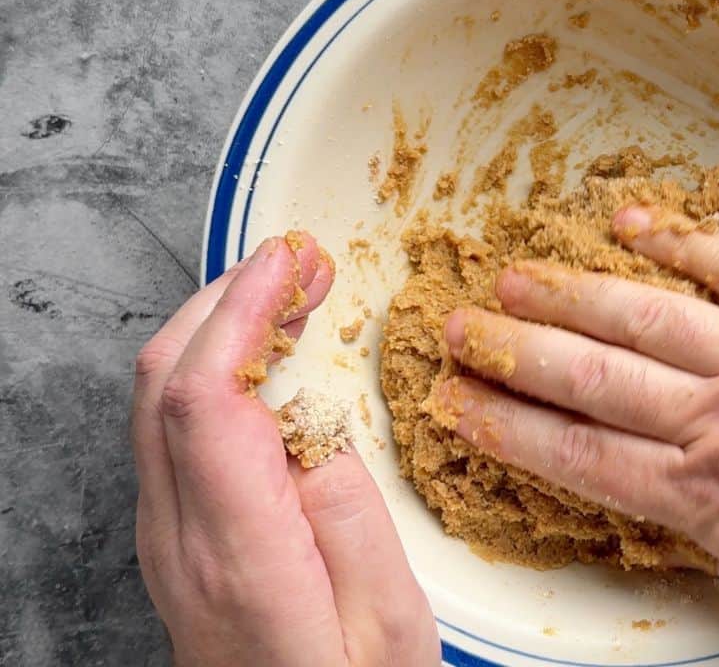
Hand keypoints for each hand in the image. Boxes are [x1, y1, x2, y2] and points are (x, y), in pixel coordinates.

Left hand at [132, 233, 438, 666]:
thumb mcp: (390, 625)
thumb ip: (353, 515)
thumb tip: (318, 424)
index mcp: (238, 554)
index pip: (205, 399)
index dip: (241, 312)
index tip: (292, 264)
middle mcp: (181, 539)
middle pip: (163, 382)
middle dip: (226, 299)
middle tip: (300, 266)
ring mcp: (167, 539)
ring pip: (157, 399)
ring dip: (217, 328)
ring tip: (289, 298)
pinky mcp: (176, 539)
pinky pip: (173, 429)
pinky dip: (213, 370)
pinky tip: (264, 363)